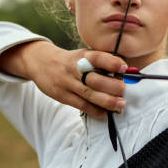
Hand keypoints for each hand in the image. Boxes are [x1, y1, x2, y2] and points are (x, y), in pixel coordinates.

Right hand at [0, 41, 127, 117]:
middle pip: (95, 79)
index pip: (97, 57)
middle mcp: (75, 69)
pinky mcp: (63, 96)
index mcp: (82, 56)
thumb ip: (101, 62)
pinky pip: (81, 105)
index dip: (111, 62)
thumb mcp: (83, 55)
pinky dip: (95, 110)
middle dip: (112, 86)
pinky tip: (105, 113)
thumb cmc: (71, 61)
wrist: (42, 63)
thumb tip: (126, 71)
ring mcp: (68, 83)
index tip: (124, 67)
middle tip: (124, 90)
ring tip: (120, 104)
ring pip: (89, 94)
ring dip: (107, 101)